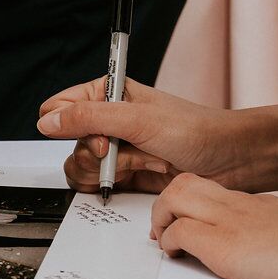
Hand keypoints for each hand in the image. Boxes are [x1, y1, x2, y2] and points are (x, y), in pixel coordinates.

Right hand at [37, 77, 251, 192]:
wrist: (229, 162)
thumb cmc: (196, 131)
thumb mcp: (138, 119)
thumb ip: (89, 118)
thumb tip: (48, 122)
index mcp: (108, 93)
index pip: (60, 106)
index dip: (71, 123)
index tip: (97, 133)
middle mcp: (108, 120)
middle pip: (68, 142)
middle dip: (93, 153)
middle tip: (118, 152)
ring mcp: (116, 148)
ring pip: (80, 166)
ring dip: (106, 170)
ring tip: (139, 163)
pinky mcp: (125, 173)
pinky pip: (97, 184)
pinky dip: (114, 184)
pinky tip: (139, 176)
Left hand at [151, 174, 277, 278]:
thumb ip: (275, 237)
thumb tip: (270, 254)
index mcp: (255, 203)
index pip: (207, 187)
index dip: (186, 201)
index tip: (180, 218)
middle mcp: (238, 205)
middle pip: (184, 182)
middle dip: (164, 204)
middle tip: (163, 227)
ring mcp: (230, 221)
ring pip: (174, 197)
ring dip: (161, 219)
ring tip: (165, 241)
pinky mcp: (224, 246)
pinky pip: (180, 232)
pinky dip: (169, 243)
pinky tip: (176, 255)